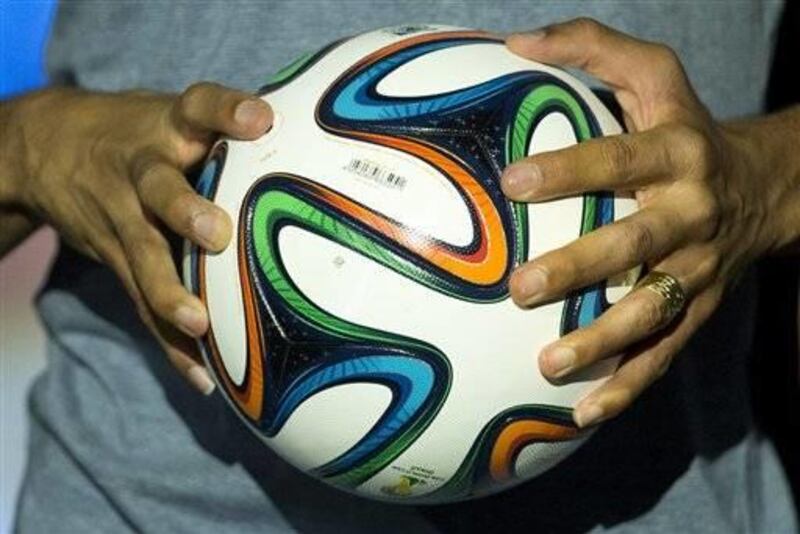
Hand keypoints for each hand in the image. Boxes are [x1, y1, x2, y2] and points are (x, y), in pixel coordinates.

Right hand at [4, 83, 271, 392]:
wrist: (52, 150)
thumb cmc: (147, 137)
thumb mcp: (178, 119)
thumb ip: (230, 132)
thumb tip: (322, 152)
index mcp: (170, 128)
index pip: (197, 106)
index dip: (225, 109)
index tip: (259, 119)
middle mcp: (142, 170)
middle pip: (159, 186)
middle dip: (183, 210)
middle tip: (214, 233)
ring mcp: (123, 215)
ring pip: (143, 255)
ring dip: (169, 291)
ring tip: (198, 324)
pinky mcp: (113, 258)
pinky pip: (139, 302)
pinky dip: (168, 342)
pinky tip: (201, 376)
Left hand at [503, 19, 789, 426]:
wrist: (765, 187)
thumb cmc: (688, 127)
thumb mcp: (653, 76)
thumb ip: (591, 48)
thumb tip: (516, 41)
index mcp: (678, 154)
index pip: (622, 159)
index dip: (571, 170)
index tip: (512, 181)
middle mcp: (691, 215)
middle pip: (635, 245)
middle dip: (580, 268)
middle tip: (521, 288)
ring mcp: (698, 270)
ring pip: (652, 311)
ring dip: (602, 342)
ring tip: (548, 365)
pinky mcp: (698, 310)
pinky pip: (665, 352)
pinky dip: (628, 385)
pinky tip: (584, 413)